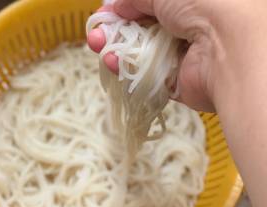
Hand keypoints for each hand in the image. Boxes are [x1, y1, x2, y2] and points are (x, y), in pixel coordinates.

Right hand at [87, 0, 237, 111]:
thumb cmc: (204, 4)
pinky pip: (144, 77)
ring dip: (115, 50)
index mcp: (183, 5)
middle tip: (95, 34)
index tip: (103, 15)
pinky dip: (126, 70)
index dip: (121, 11)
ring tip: (97, 46)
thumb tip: (117, 6)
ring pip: (139, 55)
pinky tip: (111, 63)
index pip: (145, 8)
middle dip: (113, 32)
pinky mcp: (173, 83)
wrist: (227, 47)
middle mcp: (181, 29)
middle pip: (139, 32)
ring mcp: (177, 57)